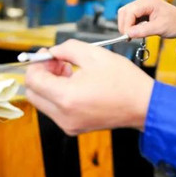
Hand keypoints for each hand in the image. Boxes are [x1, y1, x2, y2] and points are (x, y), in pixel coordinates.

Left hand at [24, 40, 153, 134]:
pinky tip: (76, 84)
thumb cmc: (124, 81)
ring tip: (69, 71)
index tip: (48, 54)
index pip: (33, 80)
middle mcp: (63, 115)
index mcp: (67, 96)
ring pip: (42, 101)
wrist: (143, 105)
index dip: (37, 63)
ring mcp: (68, 124)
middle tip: (58, 62)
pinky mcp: (73, 127)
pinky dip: (58, 95)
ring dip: (49, 84)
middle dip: (41, 74)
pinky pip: (55, 109)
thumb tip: (53, 51)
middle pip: (32, 93)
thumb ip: (67, 48)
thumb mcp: (95, 54)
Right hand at [118, 0, 175, 45]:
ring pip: (126, 15)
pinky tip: (135, 33)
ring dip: (127, 26)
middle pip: (125, 12)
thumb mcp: (160, 28)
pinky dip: (131, 26)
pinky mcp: (143, 12)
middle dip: (124, 25)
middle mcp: (144, 1)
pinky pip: (131, 18)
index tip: (127, 36)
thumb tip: (128, 34)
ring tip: (132, 36)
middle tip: (128, 38)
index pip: (130, 11)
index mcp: (148, 1)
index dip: (126, 25)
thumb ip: (143, 30)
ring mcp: (143, 6)